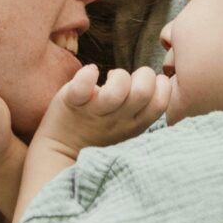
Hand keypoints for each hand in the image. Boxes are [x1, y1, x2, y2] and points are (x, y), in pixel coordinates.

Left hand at [36, 64, 170, 153]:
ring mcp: (95, 112)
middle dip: (143, 75)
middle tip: (129, 80)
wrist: (61, 150)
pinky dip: (87, 74)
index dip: (161, 85)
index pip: (161, 102)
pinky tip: (90, 72)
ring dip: (117, 76)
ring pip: (116, 90)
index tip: (149, 83)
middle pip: (143, 92)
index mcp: (135, 124)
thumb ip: (141, 107)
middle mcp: (118, 120)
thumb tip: (156, 79)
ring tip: (109, 78)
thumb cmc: (98, 129)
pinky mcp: (72, 103)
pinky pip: (82, 86)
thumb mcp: (127, 125)